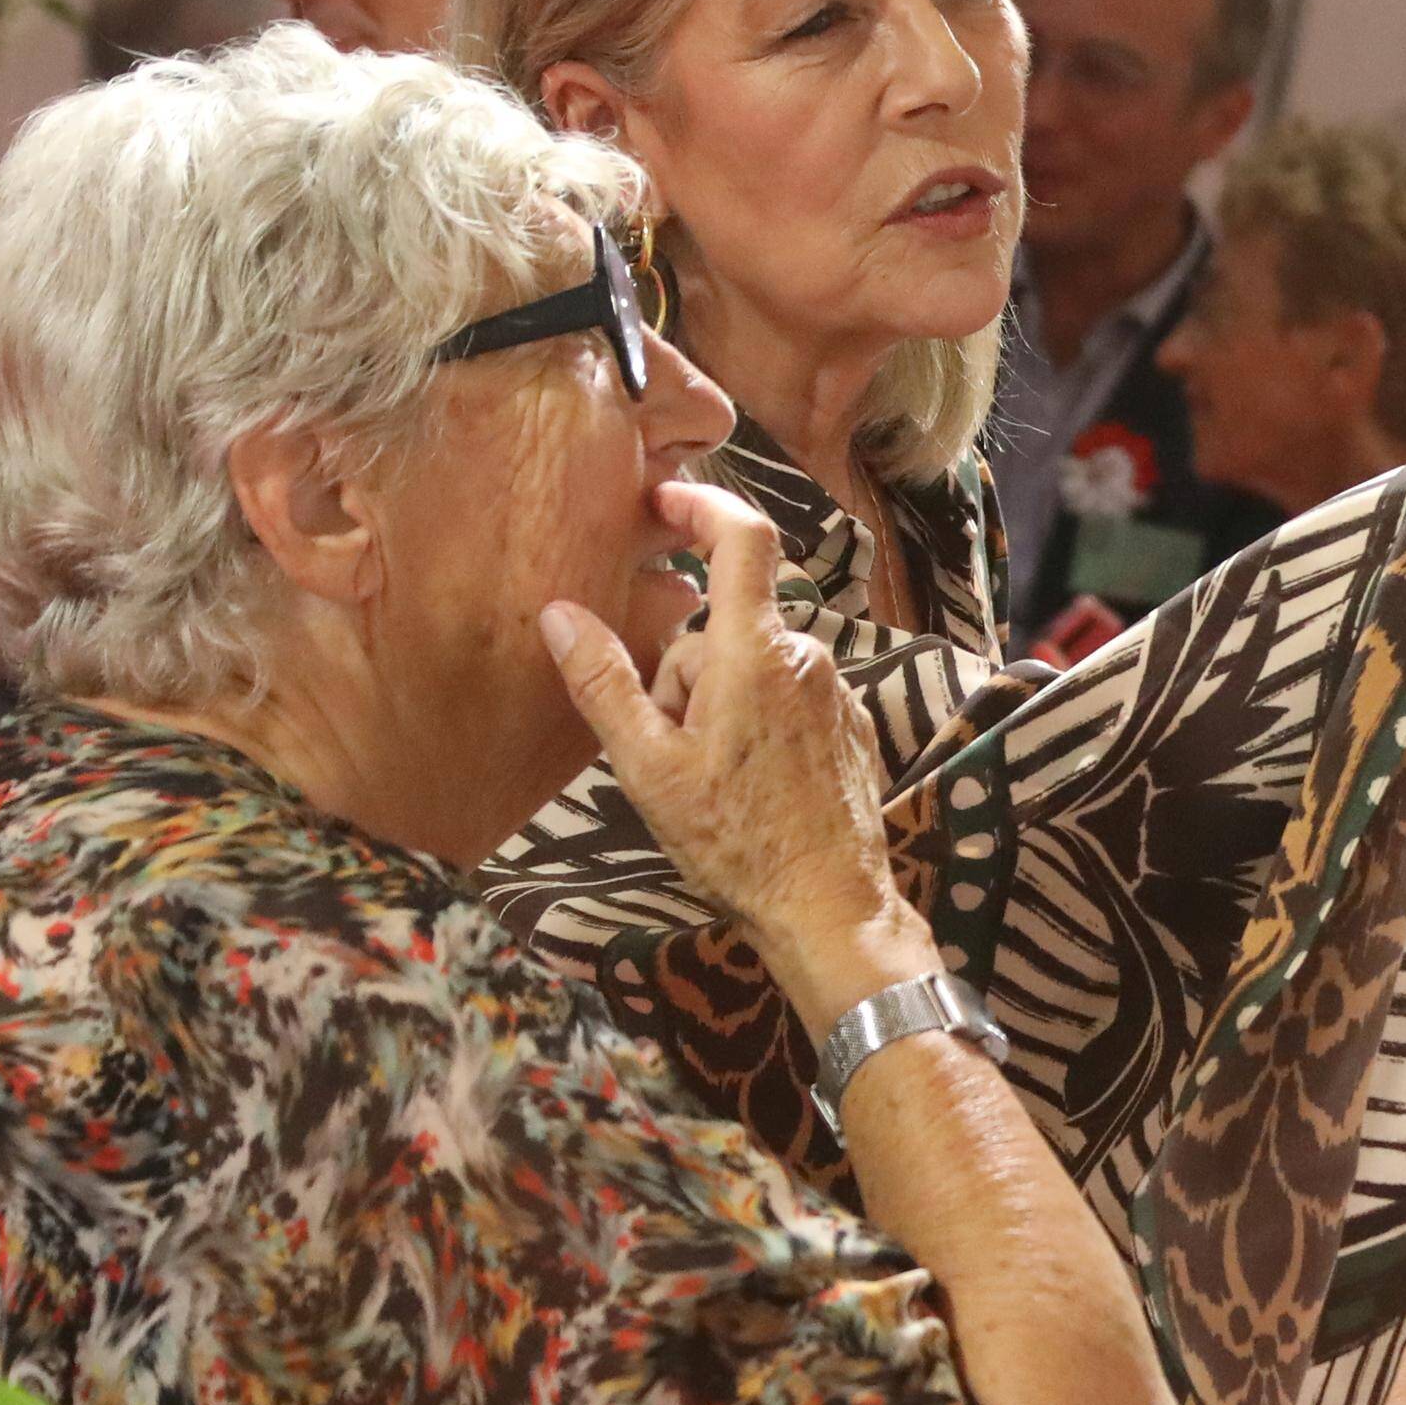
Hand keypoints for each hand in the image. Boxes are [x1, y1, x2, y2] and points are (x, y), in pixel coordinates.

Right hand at [541, 482, 937, 1016]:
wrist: (828, 904)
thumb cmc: (735, 841)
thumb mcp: (648, 766)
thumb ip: (604, 682)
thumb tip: (559, 612)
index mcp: (754, 653)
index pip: (741, 537)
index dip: (701, 504)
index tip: (662, 500)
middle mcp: (804, 656)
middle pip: (722, 626)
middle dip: (681, 670)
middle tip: (664, 746)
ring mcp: (832, 689)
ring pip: (750, 666)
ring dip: (716, 702)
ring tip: (706, 776)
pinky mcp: (846, 722)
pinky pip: (784, 696)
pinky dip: (753, 720)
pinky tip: (746, 784)